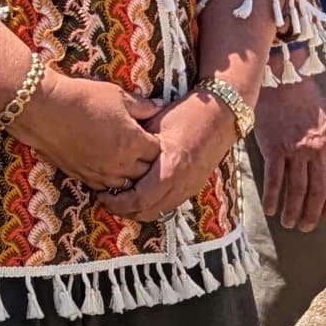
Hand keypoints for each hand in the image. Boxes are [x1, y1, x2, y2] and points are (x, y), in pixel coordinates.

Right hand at [10, 70, 160, 190]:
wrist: (44, 110)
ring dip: (129, 174)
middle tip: (142, 148)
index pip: (158, 153)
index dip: (157, 144)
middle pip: (145, 172)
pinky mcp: (82, 177)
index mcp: (133, 143)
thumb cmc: (83, 98)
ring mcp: (100, 173)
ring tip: (126, 159)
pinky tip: (106, 167)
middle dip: (147, 161)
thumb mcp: (118, 96)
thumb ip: (143, 106)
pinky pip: (104, 187)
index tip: (152, 135)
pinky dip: (109, 180)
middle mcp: (119, 163)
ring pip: (125, 184)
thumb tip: (160, 106)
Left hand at [103, 85, 245, 221]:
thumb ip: (137, 146)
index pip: (139, 200)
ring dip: (140, 209)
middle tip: (109, 201)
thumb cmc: (187, 114)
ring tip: (124, 198)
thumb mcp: (156, 125)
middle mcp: (182, 183)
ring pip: (159, 211)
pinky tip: (144, 192)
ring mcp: (190, 186)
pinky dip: (154, 204)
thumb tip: (112, 157)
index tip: (103, 194)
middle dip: (125, 210)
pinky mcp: (195, 186)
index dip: (117, 202)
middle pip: (147, 212)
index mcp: (170, 168)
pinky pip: (170, 203)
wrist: (221, 114)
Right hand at [252, 75, 325, 231]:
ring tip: (289, 223)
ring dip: (293, 210)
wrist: (283, 81)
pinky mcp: (275, 149)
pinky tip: (271, 209)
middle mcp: (318, 150)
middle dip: (312, 213)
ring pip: (296, 190)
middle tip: (306, 227)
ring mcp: (296, 151)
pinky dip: (272, 197)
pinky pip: (274, 180)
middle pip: (317, 190)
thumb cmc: (306, 99)